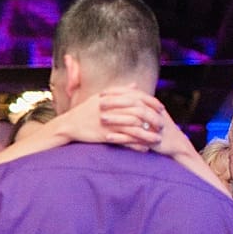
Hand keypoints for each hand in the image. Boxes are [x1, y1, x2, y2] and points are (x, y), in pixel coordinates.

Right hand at [50, 85, 171, 151]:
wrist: (69, 125)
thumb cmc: (84, 111)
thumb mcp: (100, 97)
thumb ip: (119, 91)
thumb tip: (135, 84)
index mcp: (112, 98)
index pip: (138, 97)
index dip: (152, 102)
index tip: (161, 107)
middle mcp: (112, 108)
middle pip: (140, 112)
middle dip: (153, 119)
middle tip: (163, 124)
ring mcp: (109, 122)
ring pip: (134, 127)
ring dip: (148, 134)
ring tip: (157, 139)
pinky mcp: (105, 134)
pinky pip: (124, 141)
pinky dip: (136, 145)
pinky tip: (144, 149)